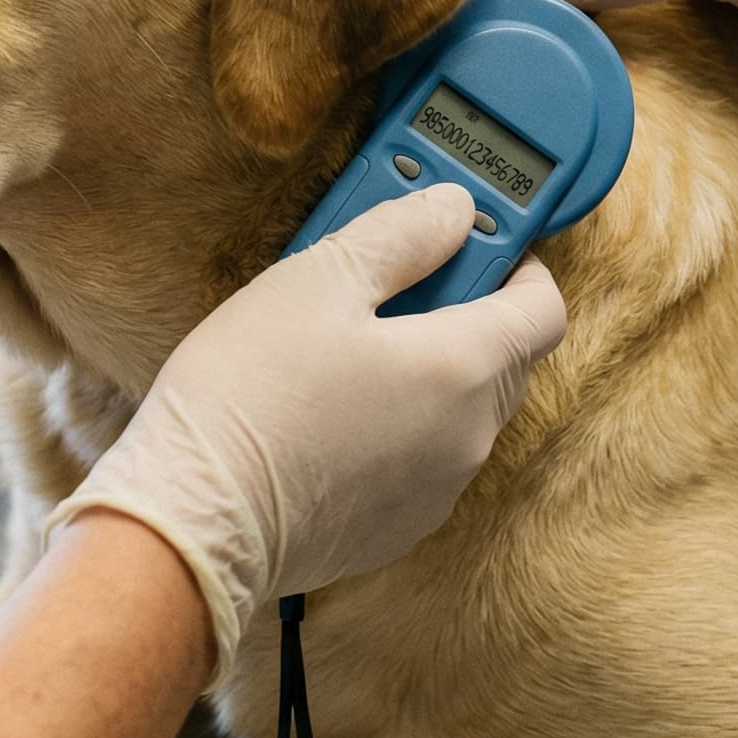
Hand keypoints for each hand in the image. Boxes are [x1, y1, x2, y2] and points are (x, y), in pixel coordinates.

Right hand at [48, 186, 567, 668]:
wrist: (193, 520)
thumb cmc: (249, 394)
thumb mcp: (318, 279)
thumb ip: (401, 234)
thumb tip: (454, 209)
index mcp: (464, 369)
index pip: (544, 309)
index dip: (516, 264)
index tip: (469, 241)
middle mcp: (468, 438)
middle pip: (506, 359)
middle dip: (469, 311)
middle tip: (394, 282)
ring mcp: (436, 491)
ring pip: (463, 411)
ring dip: (431, 370)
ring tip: (348, 345)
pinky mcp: (397, 527)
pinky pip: (423, 458)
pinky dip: (400, 425)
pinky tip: (331, 409)